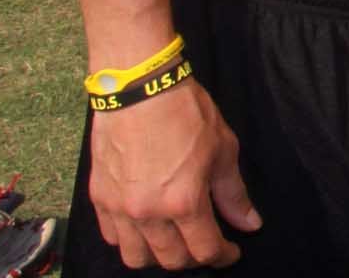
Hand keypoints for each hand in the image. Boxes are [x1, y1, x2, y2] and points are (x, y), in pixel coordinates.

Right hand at [87, 81, 260, 268]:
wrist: (140, 89)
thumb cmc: (186, 112)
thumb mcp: (223, 150)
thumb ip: (233, 194)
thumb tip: (249, 223)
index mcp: (183, 202)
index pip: (204, 250)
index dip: (222, 256)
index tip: (230, 251)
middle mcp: (147, 213)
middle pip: (170, 260)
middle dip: (193, 258)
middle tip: (205, 243)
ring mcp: (119, 208)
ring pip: (135, 257)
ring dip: (158, 256)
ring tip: (174, 240)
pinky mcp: (99, 198)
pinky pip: (112, 236)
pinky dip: (129, 239)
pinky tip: (145, 226)